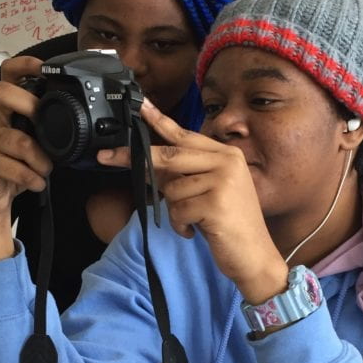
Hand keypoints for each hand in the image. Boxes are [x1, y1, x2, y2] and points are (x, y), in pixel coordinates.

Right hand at [0, 56, 52, 261]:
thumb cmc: (12, 166)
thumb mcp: (31, 142)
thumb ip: (45, 128)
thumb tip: (80, 121)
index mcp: (7, 111)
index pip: (8, 75)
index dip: (24, 65)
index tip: (44, 68)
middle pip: (1, 93)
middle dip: (29, 105)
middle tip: (44, 125)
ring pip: (18, 140)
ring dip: (41, 160)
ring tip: (45, 170)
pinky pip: (17, 168)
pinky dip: (33, 179)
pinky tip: (36, 183)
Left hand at [99, 100, 288, 302]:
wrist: (255, 256)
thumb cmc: (230, 225)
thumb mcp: (209, 192)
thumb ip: (183, 175)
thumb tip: (147, 163)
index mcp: (226, 155)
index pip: (185, 135)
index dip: (160, 121)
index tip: (140, 106)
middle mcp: (227, 162)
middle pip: (170, 155)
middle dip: (136, 159)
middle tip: (107, 156)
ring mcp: (223, 181)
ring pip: (172, 189)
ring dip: (175, 211)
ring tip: (194, 221)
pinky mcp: (216, 203)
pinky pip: (178, 211)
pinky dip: (181, 226)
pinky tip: (196, 232)